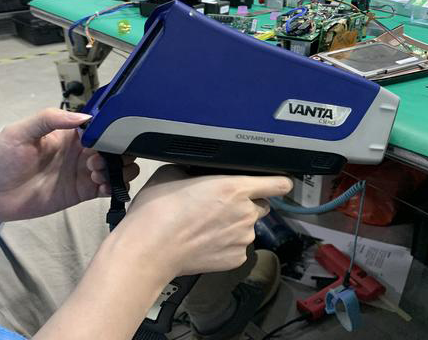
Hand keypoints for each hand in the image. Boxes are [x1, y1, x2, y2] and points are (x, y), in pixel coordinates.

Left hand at [0, 108, 138, 224]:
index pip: (101, 128)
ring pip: (117, 168)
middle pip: (115, 148)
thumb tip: (85, 117)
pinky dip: (114, 187)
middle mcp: (81, 151)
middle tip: (96, 162)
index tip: (108, 138)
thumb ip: (50, 119)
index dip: (111, 131)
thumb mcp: (20, 132)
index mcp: (70, 134)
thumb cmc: (2, 159)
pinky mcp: (83, 192)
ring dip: (117, 170)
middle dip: (117, 153)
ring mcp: (84, 172)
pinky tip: (102, 187)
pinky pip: (108, 189)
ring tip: (96, 174)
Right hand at [112, 165, 292, 277]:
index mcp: (235, 187)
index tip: (278, 182)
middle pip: (259, 205)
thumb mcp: (174, 172)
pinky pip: (238, 246)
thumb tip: (201, 168)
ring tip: (206, 226)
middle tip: (219, 205)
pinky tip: (205, 242)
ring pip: (247, 227)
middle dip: (245, 204)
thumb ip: (198, 169)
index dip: (279, 181)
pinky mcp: (235, 259)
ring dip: (235, 224)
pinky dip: (227, 244)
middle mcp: (245, 213)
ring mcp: (242, 239)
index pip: (278, 183)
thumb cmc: (158, 209)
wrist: (149, 249)